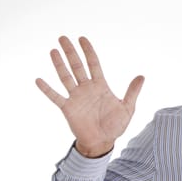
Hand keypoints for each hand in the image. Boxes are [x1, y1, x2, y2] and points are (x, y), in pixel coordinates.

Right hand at [36, 36, 143, 156]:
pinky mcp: (68, 108)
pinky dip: (47, 89)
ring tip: (53, 51)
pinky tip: (39, 79)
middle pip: (77, 66)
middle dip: (71, 52)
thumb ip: (132, 91)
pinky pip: (55, 97)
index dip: (88, 51)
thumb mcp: (127, 107)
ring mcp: (76, 97)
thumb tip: (142, 76)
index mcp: (100, 86)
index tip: (82, 38)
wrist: (102, 142)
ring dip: (59, 65)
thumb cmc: (115, 126)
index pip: (93, 64)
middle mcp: (86, 89)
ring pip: (65, 77)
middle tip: (63, 37)